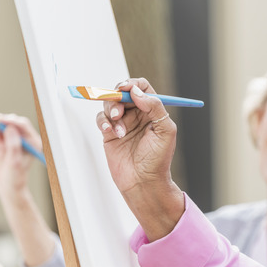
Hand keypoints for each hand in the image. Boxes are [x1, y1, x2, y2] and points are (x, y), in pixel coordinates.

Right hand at [0, 113, 42, 204]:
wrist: (8, 186)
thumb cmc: (15, 176)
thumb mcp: (14, 161)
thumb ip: (13, 144)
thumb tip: (10, 128)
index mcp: (33, 142)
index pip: (23, 125)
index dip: (11, 120)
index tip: (0, 120)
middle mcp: (25, 139)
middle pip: (12, 123)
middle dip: (0, 125)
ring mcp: (14, 140)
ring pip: (2, 127)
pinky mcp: (5, 142)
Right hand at [95, 78, 183, 240]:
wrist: (143, 182)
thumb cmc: (158, 160)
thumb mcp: (165, 131)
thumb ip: (155, 107)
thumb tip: (137, 91)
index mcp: (152, 111)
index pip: (142, 88)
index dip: (133, 84)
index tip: (126, 89)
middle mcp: (137, 115)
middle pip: (123, 93)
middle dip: (118, 97)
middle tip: (119, 107)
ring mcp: (123, 123)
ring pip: (110, 104)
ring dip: (112, 111)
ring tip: (120, 129)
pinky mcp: (110, 134)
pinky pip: (102, 119)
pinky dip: (103, 122)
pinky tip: (110, 131)